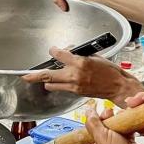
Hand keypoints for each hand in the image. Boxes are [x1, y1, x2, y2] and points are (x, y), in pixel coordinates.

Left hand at [23, 48, 142, 106]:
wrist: (118, 86)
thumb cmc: (110, 71)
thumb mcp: (95, 57)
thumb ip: (79, 55)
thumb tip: (69, 52)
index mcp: (80, 62)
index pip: (59, 55)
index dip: (53, 51)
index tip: (52, 50)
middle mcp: (75, 74)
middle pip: (48, 75)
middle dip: (34, 76)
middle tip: (25, 76)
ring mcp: (74, 85)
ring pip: (52, 84)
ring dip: (48, 80)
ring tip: (44, 78)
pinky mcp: (76, 93)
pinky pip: (62, 89)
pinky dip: (59, 85)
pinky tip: (58, 82)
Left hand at [83, 109, 143, 143]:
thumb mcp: (101, 136)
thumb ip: (93, 123)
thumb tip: (88, 112)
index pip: (86, 134)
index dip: (90, 123)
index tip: (94, 114)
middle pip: (100, 129)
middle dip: (104, 119)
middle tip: (108, 114)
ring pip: (112, 129)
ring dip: (116, 121)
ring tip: (118, 116)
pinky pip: (124, 131)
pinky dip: (125, 126)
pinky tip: (126, 121)